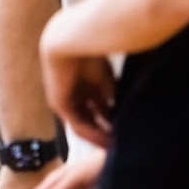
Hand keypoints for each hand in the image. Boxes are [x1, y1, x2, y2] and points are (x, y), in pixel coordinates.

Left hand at [39, 10, 114, 146]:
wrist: (70, 39)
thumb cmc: (92, 51)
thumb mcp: (108, 79)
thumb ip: (114, 97)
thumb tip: (124, 116)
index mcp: (85, 86)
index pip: (99, 111)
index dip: (113, 124)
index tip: (128, 135)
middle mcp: (75, 95)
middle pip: (91, 120)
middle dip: (107, 134)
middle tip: (123, 147)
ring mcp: (65, 101)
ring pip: (84, 125)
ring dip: (100, 137)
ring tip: (116, 149)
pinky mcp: (59, 104)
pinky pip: (77, 124)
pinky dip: (93, 134)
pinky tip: (107, 142)